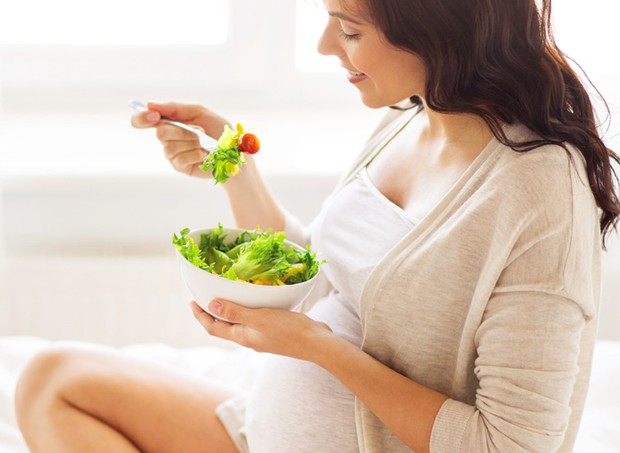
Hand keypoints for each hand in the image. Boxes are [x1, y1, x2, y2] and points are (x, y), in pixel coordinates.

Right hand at [130, 101, 229, 177]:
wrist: (233, 152)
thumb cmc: (218, 131)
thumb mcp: (199, 112)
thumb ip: (175, 107)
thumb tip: (150, 104)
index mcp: (170, 121)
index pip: (143, 120)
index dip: (142, 118)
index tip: (153, 115)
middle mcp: (168, 137)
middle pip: (160, 132)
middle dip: (182, 131)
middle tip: (199, 132)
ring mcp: (172, 153)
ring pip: (170, 147)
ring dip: (192, 143)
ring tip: (204, 144)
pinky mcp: (180, 166)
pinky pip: (180, 158)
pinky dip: (196, 154)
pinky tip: (204, 155)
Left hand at [190, 300, 333, 361]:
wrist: (316, 344)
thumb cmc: (288, 331)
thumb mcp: (259, 318)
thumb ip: (235, 312)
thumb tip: (210, 305)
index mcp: (242, 336)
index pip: (213, 327)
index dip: (200, 315)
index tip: (191, 301)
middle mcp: (249, 338)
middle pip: (223, 326)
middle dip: (211, 312)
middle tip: (204, 296)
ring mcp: (262, 337)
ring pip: (238, 323)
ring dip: (228, 311)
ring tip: (225, 296)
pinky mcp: (274, 332)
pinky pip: (253, 320)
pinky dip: (246, 310)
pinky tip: (253, 301)